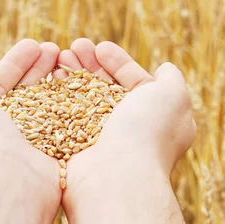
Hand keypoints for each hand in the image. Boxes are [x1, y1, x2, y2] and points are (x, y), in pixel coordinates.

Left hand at [0, 39, 61, 201]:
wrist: (2, 174)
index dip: (15, 64)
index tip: (33, 44)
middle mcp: (4, 134)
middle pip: (26, 92)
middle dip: (40, 68)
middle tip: (54, 49)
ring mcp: (32, 145)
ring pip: (48, 105)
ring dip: (58, 79)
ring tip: (69, 57)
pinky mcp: (55, 154)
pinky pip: (67, 122)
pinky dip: (73, 101)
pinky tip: (80, 80)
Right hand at [57, 39, 195, 199]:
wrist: (117, 177)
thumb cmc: (147, 132)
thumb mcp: (173, 96)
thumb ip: (171, 79)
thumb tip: (165, 69)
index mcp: (153, 118)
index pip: (135, 82)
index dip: (118, 62)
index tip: (100, 47)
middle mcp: (128, 131)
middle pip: (106, 88)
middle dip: (91, 64)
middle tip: (74, 46)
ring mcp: (100, 141)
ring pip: (83, 99)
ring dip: (73, 75)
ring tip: (59, 55)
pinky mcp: (76, 150)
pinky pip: (65, 116)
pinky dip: (58, 95)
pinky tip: (51, 76)